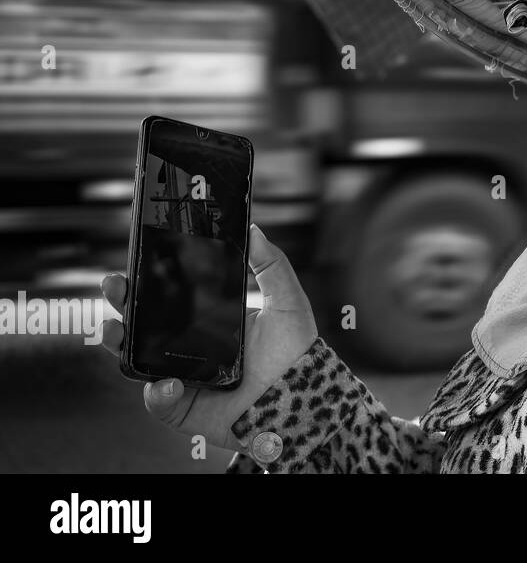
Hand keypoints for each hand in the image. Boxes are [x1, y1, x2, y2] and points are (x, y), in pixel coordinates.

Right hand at [99, 225, 318, 454]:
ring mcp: (182, 377)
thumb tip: (253, 230)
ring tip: (112, 329)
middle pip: (143, 325)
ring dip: (119, 344)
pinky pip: (158, 402)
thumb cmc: (295, 350)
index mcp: (208, 321)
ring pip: (137, 361)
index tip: (132, 264)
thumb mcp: (288, 301)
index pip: (168, 299)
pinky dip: (157, 393)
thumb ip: (272, 265)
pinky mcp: (183, 408)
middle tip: (113, 286)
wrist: (302, 399)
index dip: (145, 284)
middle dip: (122, 305)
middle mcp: (189, 348)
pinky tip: (168, 383)